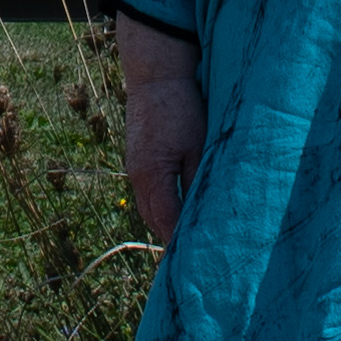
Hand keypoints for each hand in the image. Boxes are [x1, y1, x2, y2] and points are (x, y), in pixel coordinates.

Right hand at [116, 8, 203, 246]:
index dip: (181, 247)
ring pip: (150, 209)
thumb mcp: (200, 146)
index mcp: (153, 176)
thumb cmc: (181, 108)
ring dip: (167, 223)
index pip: (168, 224)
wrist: (156, 75)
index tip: (195, 265)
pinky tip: (179, 209)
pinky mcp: (138, 160)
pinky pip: (150, 194)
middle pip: (156, 221)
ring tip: (188, 241)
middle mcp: (139, 177)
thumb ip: (200, 182)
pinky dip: (163, 205)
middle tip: (195, 260)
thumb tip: (205, 215)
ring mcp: (135, 169)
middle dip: (173, 241)